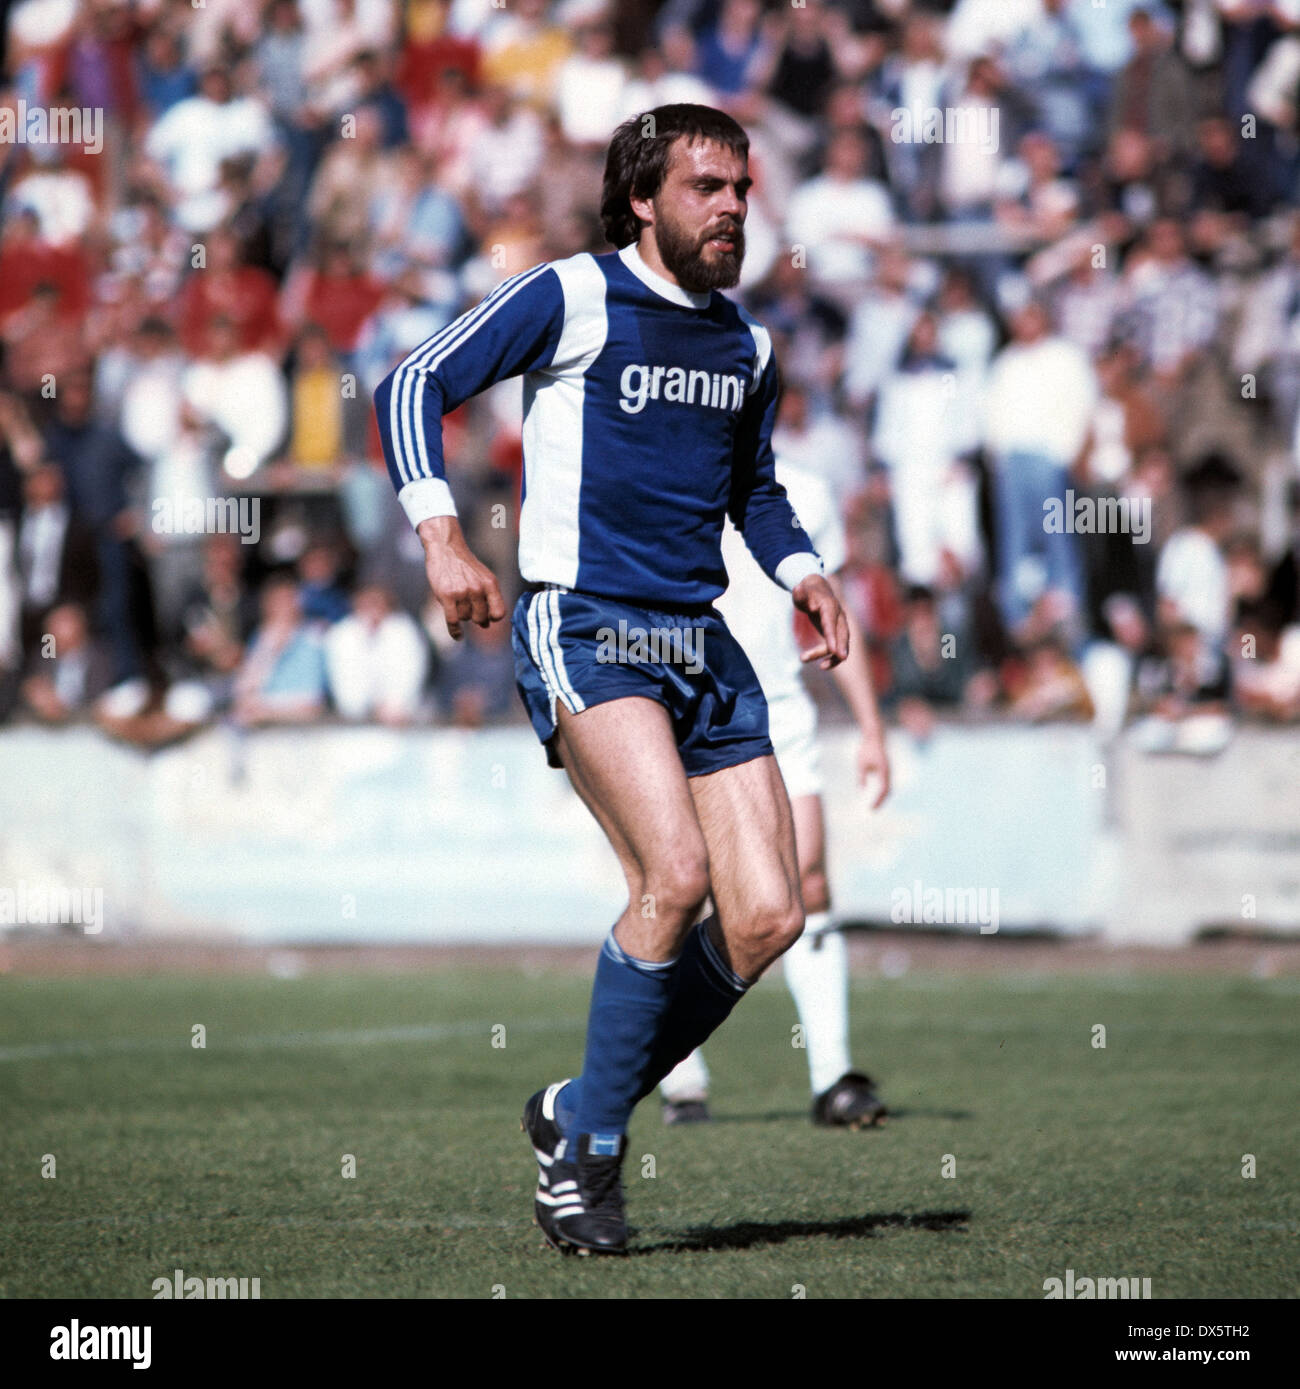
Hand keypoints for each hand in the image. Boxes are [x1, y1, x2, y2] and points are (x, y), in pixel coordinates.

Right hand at [417, 515, 505, 639]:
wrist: (446, 548)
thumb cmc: (464, 565)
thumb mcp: (482, 577)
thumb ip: (487, 598)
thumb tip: (488, 625)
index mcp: (490, 584)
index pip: (499, 613)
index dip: (493, 618)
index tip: (487, 618)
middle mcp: (478, 588)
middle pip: (480, 618)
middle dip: (475, 616)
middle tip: (467, 606)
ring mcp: (462, 592)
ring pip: (465, 618)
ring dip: (461, 614)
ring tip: (456, 601)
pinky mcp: (447, 595)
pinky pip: (453, 621)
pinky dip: (455, 631)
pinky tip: (458, 636)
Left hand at [793, 573, 848, 669]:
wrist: (817, 590)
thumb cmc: (807, 592)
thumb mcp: (800, 592)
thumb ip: (799, 593)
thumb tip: (797, 589)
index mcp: (829, 606)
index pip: (831, 622)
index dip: (832, 636)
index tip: (832, 650)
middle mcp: (839, 616)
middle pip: (842, 633)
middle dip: (842, 646)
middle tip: (841, 658)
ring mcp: (840, 625)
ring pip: (841, 643)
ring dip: (831, 656)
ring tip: (814, 663)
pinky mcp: (837, 633)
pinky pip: (839, 648)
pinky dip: (833, 658)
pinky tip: (822, 666)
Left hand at [856, 725, 889, 808]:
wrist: (874, 736)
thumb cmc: (866, 748)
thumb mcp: (861, 764)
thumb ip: (862, 777)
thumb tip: (862, 790)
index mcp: (884, 771)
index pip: (883, 790)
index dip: (878, 801)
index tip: (871, 808)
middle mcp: (888, 772)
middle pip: (888, 791)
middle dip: (881, 801)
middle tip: (873, 810)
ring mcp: (888, 770)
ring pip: (888, 787)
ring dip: (882, 797)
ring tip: (875, 805)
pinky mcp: (886, 768)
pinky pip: (886, 782)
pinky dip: (882, 790)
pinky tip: (877, 795)